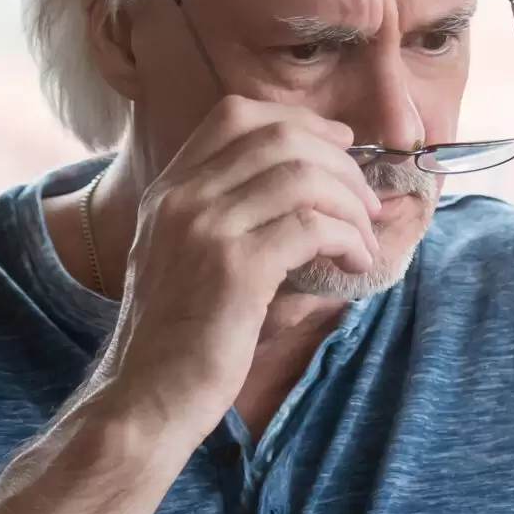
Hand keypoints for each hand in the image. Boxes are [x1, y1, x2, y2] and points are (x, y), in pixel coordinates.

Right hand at [89, 96, 383, 441]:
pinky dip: (347, 238)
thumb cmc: (179, 339)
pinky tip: (354, 262)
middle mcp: (181, 197)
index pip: (236, 115)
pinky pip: (311, 226)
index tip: (340, 145)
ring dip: (350, 203)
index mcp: (168, 190)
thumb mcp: (184, 259)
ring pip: (303, 177)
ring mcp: (205, 228)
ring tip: (364, 239)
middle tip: (366, 200)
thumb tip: (309, 189)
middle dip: (340, 162)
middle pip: (279, 137)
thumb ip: (224, 216)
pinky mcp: (236, 268)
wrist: (147, 398)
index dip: (300, 121)